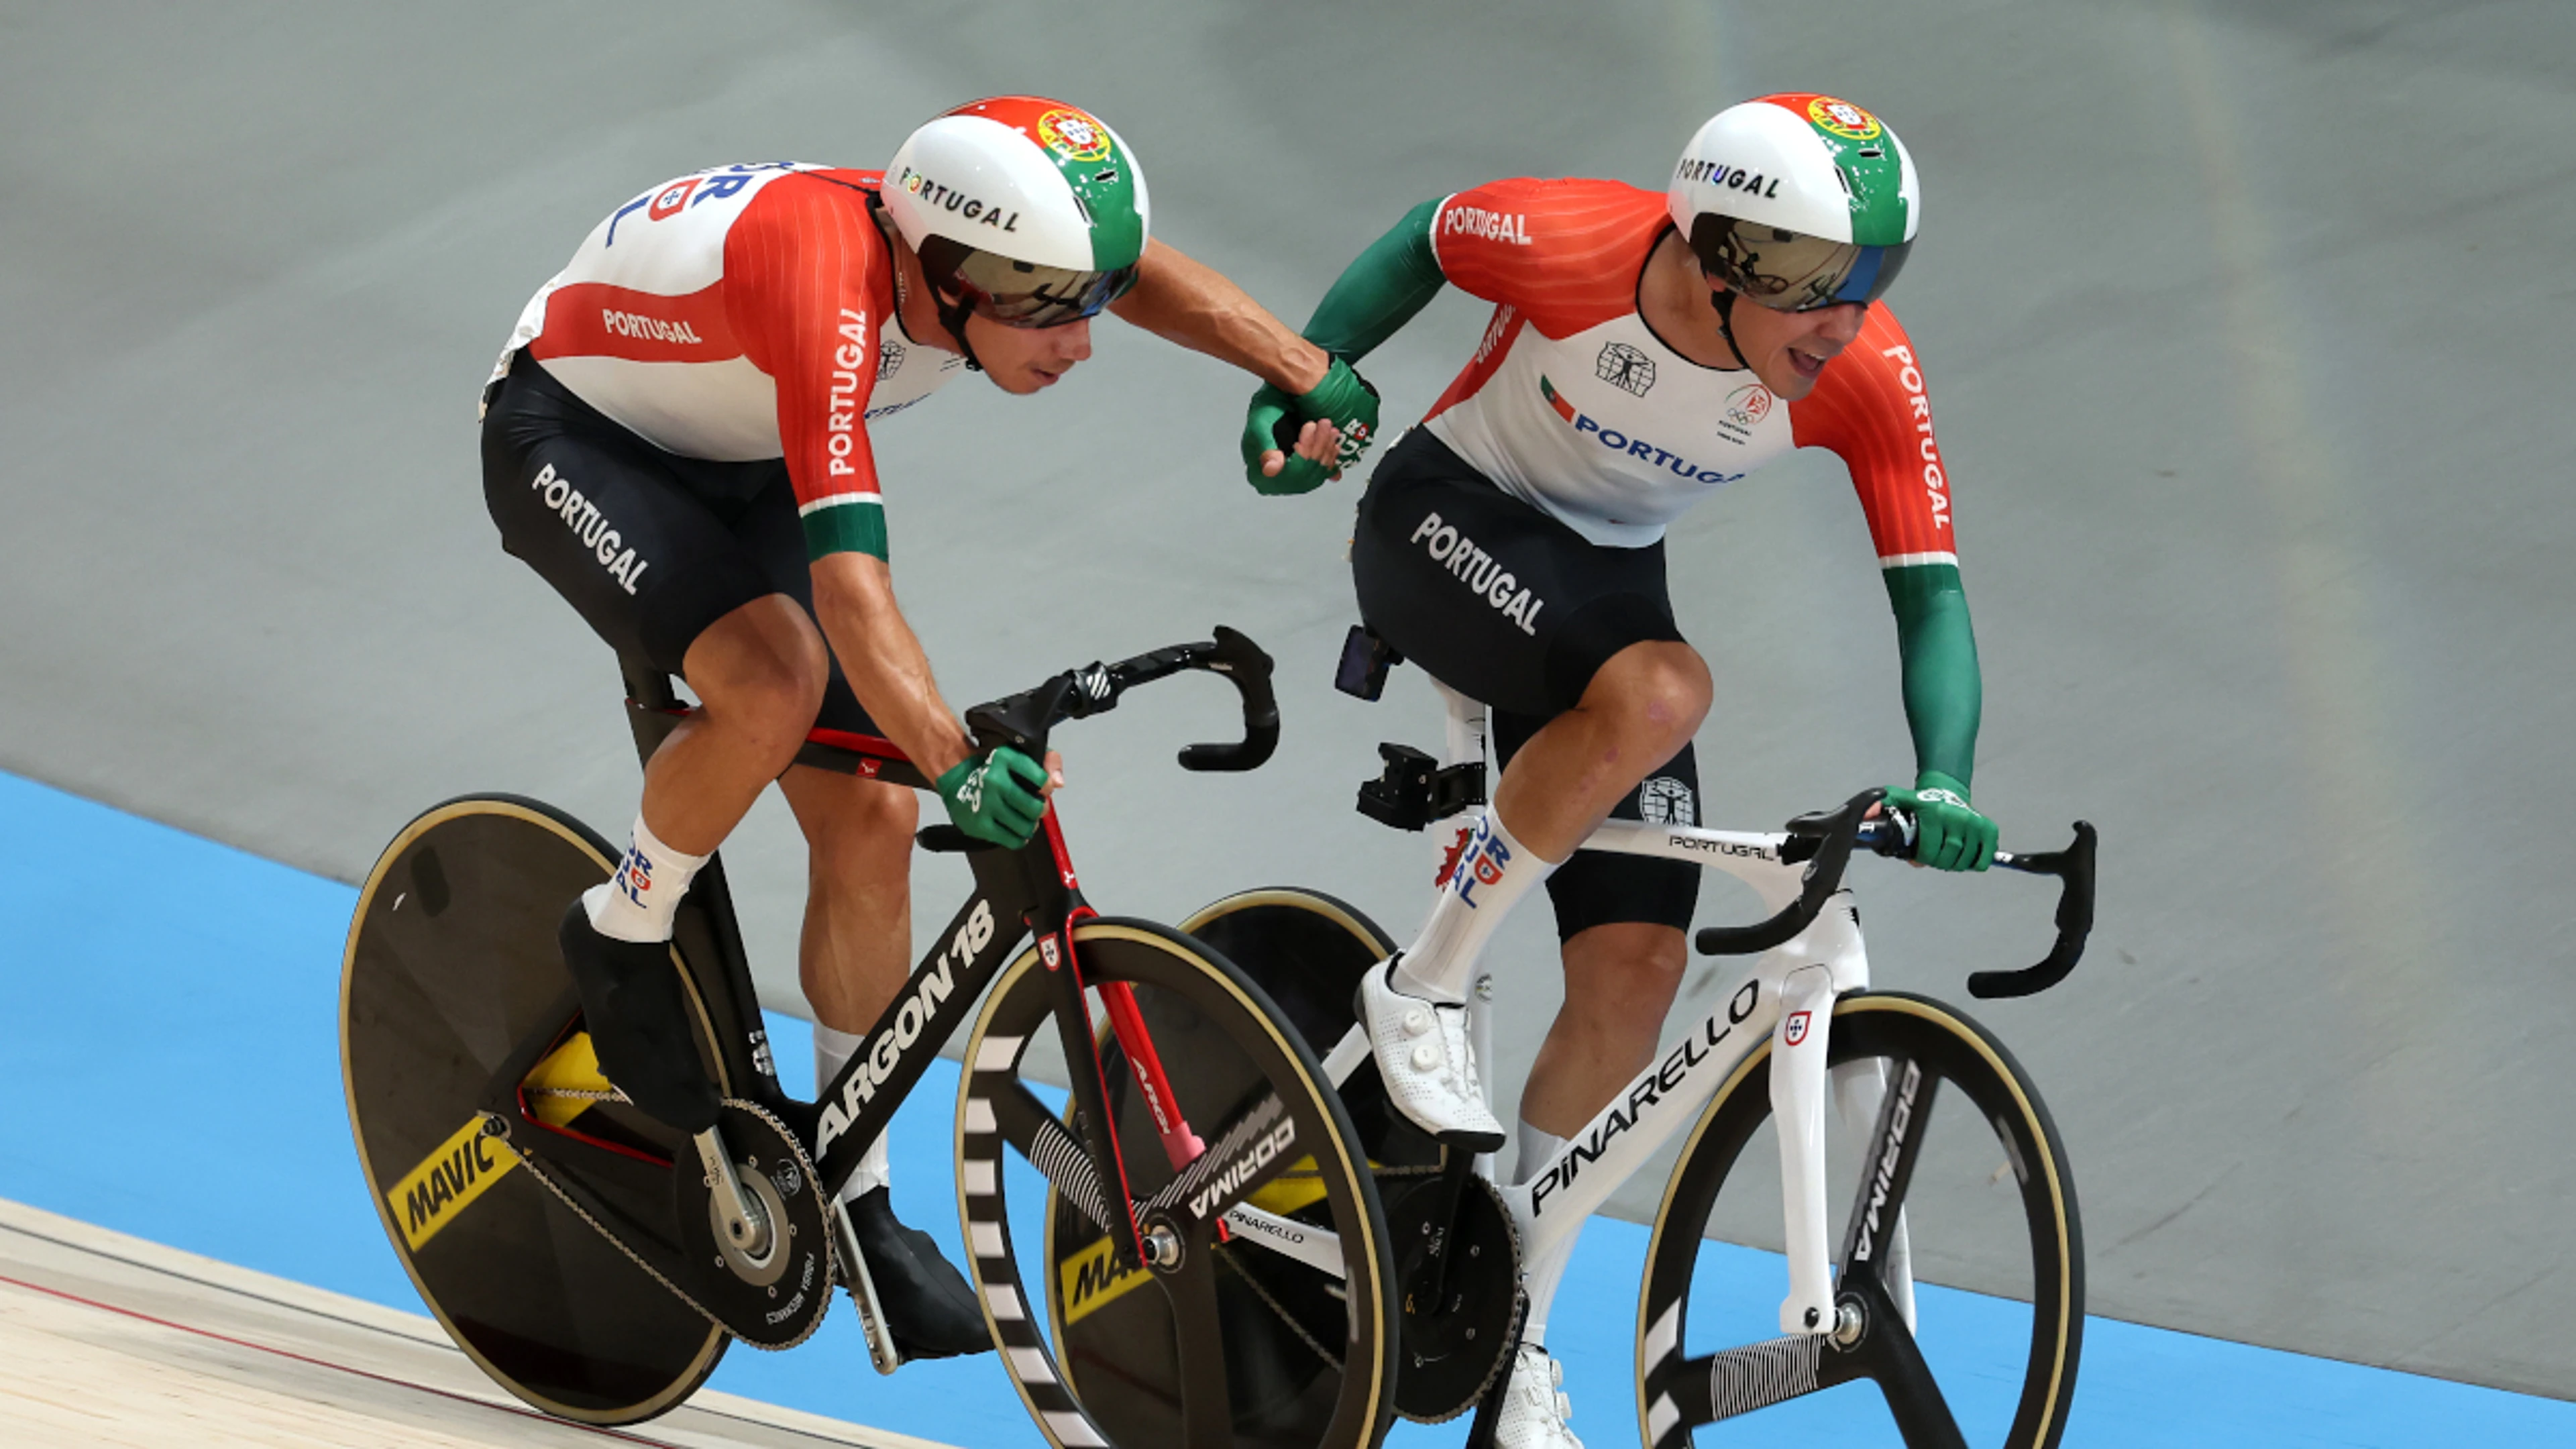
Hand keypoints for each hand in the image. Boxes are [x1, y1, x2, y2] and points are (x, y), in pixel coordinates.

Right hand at [935, 747, 1050, 847]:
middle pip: (1034, 807)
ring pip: (1025, 825)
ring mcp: (986, 804)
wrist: (955, 777)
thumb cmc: (990, 768)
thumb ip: (1047, 761)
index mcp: (1005, 759)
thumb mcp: (1018, 754)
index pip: (1041, 778)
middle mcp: (995, 781)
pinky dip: (1019, 838)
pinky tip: (1016, 831)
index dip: (1047, 787)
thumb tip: (1058, 783)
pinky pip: (1011, 840)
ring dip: (1030, 825)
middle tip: (1035, 807)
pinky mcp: (980, 825)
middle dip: (1040, 809)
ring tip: (1025, 819)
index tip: (1043, 789)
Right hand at [1240, 358, 1380, 494]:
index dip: (1302, 457)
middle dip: (1318, 450)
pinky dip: (1331, 458)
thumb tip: (1272, 469)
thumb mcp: (1261, 423)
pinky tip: (1334, 443)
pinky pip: (1322, 473)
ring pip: (1315, 475)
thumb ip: (1265, 448)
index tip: (1308, 429)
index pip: (1286, 477)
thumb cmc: (1268, 404)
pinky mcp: (1305, 468)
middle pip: (1303, 477)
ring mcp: (1292, 473)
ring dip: (1326, 450)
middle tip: (1324, 426)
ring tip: (1330, 429)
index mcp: (1258, 471)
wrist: (1282, 395)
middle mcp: (1276, 477)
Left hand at [1885, 771, 1995, 871]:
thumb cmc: (1921, 800)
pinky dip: (1975, 863)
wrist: (1945, 789)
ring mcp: (1974, 823)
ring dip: (1953, 865)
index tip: (1920, 855)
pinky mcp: (1987, 828)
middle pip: (1946, 857)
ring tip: (1946, 857)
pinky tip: (1965, 858)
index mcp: (1934, 813)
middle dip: (1937, 862)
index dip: (1922, 858)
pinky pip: (1983, 858)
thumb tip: (1865, 813)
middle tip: (1933, 857)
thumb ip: (1878, 805)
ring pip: (1964, 861)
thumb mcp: (1897, 799)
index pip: (1928, 851)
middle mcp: (1956, 817)